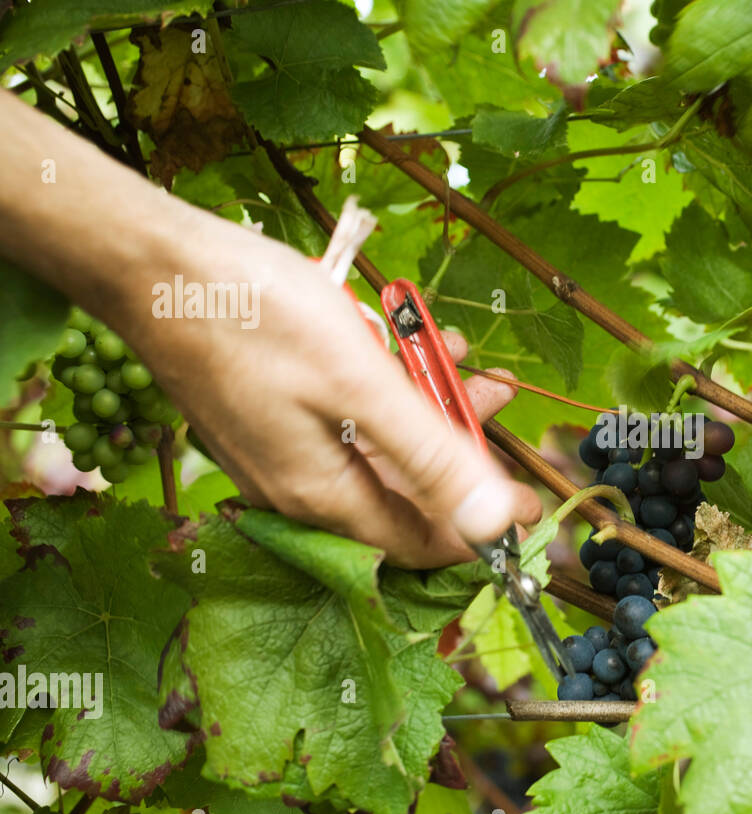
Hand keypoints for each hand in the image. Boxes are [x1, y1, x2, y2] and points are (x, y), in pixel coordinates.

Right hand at [0, 92, 538, 566]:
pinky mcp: (272, 419)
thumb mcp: (362, 385)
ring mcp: (282, 455)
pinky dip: (386, 392)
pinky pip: (347, 422)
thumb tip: (495, 523)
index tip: (530, 502)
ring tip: (467, 361)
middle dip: (462, 453)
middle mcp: (300, 489)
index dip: (482, 528)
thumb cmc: (257, 316)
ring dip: (429, 409)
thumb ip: (431, 457)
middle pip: (404, 495)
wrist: (154, 264)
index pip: (420, 542)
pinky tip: (408, 343)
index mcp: (324, 496)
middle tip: (500, 401)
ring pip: (379, 450)